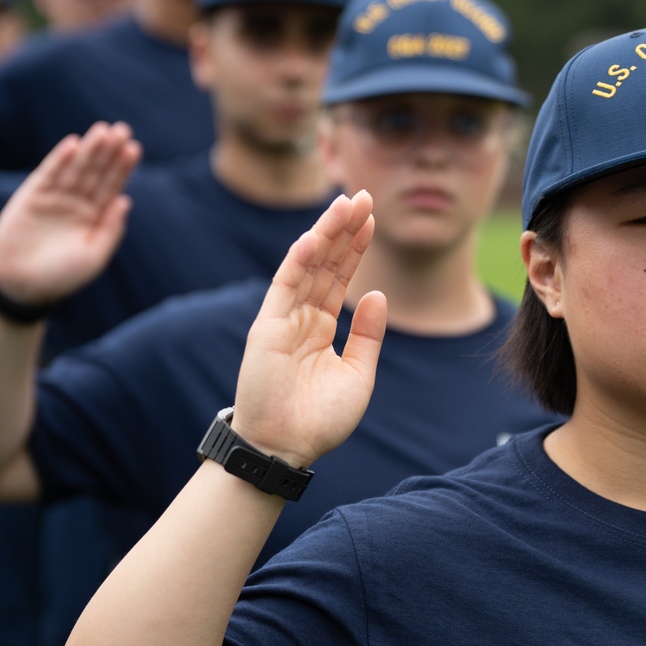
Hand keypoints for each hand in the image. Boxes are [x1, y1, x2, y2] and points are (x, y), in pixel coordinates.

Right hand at [0, 123, 142, 304]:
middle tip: (122, 129)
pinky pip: (48, 174)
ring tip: (102, 131)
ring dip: (88, 150)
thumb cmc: (61, 277)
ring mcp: (54, 199)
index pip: (111, 187)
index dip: (122, 168)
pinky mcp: (31, 197)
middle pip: (96, 172)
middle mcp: (75, 204)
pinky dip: (60, 159)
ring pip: (75, 169)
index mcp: (93, 217)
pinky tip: (73, 144)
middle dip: (108, 151)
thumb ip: (110, 229)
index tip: (134, 148)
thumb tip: (125, 201)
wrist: (23, 286)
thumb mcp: (93, 257)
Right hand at [231, 191, 386, 467]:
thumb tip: (378, 292)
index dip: (355, 247)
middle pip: (325, 263)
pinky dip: (299, 260)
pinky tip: (317, 237)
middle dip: (344, 229)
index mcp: (321, 328)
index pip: (340, 277)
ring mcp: (283, 320)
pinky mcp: (267, 327)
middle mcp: (301, 318)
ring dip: (326, 234)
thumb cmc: (320, 420)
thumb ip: (368, 334)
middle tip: (363, 196)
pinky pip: (285, 286)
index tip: (371, 218)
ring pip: (307, 267)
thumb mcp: (358, 374)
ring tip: (346, 204)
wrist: (286, 449)